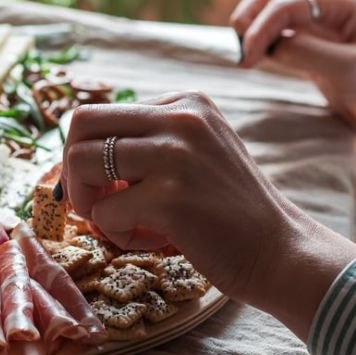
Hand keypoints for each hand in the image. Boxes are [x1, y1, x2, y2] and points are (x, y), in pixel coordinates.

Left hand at [62, 92, 355, 339]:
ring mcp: (176, 154)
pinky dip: (116, 234)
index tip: (108, 188)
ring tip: (124, 224)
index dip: (89, 156)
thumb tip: (74, 153)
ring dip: (90, 204)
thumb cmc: (228, 212)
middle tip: (95, 204)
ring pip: (81, 163)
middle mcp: (181, 116)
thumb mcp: (195, 154)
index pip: (101, 113)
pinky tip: (153, 240)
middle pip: (80, 124)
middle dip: (73, 170)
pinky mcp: (170, 196)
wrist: (282, 253)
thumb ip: (148, 142)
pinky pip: (103, 212)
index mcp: (186, 101)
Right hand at [231, 0, 355, 166]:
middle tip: (237, 49)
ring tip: (243, 57)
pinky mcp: (314, 51)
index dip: (262, 26)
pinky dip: (262, 45)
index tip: (246, 57)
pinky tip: (253, 61)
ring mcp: (322, 30)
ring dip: (253, 30)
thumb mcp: (348, 71)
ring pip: (273, 16)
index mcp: (346, 3)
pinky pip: (279, 38)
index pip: (289, 3)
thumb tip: (267, 45)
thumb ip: (305, 52)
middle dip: (250, 18)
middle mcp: (332, 9)